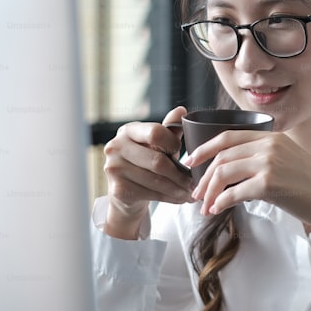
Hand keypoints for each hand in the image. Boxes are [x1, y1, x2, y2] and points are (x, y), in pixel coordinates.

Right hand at [102, 106, 193, 238]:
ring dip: (179, 189)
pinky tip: (180, 199)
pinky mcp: (117, 190)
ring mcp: (113, 169)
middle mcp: (116, 147)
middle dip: (181, 174)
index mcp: (128, 131)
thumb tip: (182, 110)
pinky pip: (151, 194)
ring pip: (156, 180)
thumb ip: (169, 129)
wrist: (126, 194)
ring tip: (192, 193)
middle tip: (196, 182)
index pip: (155, 132)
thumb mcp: (158, 145)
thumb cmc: (146, 163)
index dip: (174, 144)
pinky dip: (170, 198)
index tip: (187, 155)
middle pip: (157, 161)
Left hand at [188, 131, 310, 240]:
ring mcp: (269, 162)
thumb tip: (229, 173)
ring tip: (206, 206)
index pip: (228, 136)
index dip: (205, 148)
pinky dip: (221, 202)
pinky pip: (234, 192)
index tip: (191, 162)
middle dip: (203, 176)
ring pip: (223, 173)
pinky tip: (218, 210)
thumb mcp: (286, 161)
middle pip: (222, 156)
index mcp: (271, 137)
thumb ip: (261, 159)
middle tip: (196, 193)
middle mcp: (269, 145)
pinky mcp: (269, 183)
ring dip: (210, 192)